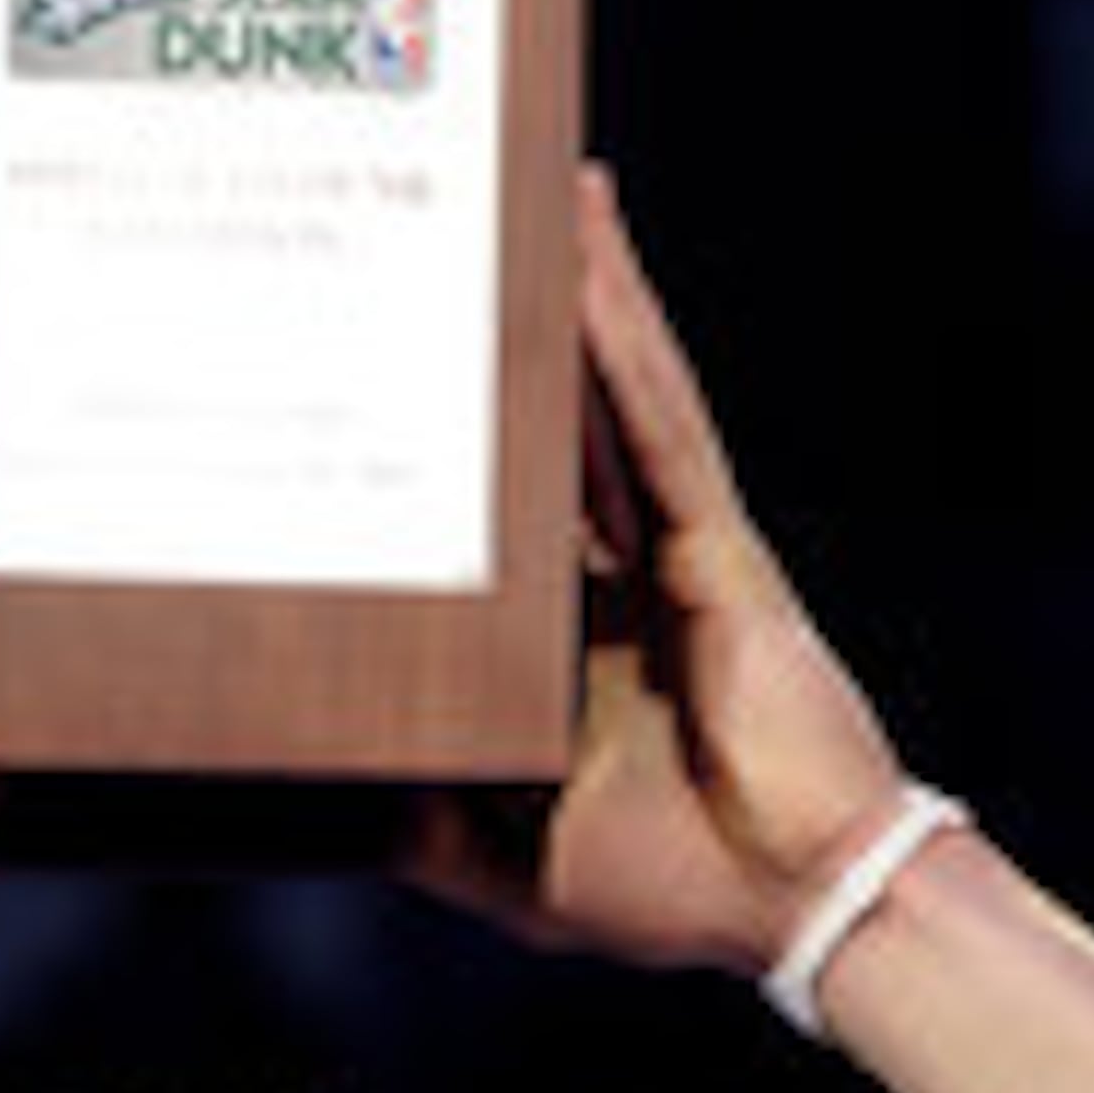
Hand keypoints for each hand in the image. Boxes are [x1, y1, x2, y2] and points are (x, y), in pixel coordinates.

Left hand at [418, 168, 904, 974]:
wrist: (792, 905)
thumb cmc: (670, 884)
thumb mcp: (493, 858)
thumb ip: (412, 818)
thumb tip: (301, 797)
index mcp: (562, 644)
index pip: (488, 520)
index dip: (441, 440)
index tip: (364, 369)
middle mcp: (615, 577)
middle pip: (546, 427)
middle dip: (504, 334)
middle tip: (439, 226)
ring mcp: (671, 549)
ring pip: (607, 394)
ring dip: (573, 290)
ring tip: (529, 187)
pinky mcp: (716, 544)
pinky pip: (659, 421)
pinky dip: (624, 333)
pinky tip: (589, 254)